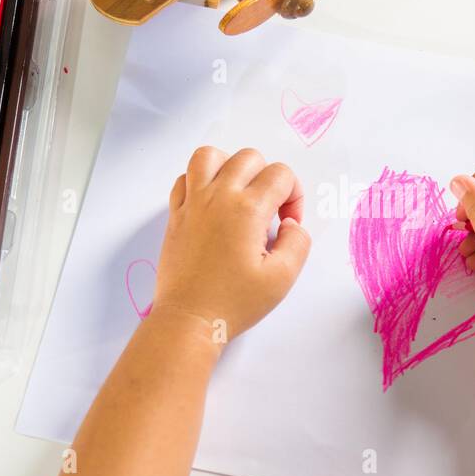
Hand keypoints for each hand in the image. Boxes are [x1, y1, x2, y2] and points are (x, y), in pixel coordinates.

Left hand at [152, 147, 310, 341]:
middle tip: (268, 213)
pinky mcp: (175, 214)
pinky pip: (185, 177)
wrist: (190, 319)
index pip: (281, 174)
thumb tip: (292, 223)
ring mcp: (192, 202)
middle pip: (249, 158)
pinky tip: (213, 204)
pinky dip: (200, 181)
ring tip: (239, 195)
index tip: (288, 224)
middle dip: (267, 179)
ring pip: (210, 155)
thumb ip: (299, 242)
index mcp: (247, 209)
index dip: (294, 196)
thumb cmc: (235, 302)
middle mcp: (218, 197)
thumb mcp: (283, 278)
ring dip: (230, 167)